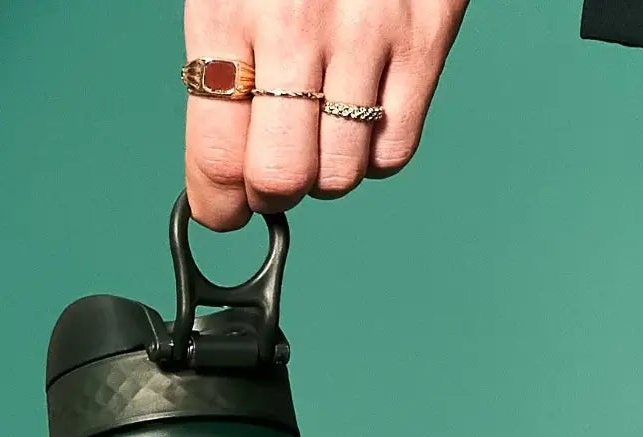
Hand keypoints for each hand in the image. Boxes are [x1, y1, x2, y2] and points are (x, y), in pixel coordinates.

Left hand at [183, 0, 468, 229]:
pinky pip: (398, 151)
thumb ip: (221, 61)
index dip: (218, 202)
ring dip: (328, 172)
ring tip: (322, 128)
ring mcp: (367, 35)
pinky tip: (364, 115)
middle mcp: (297, 26)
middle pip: (281, 177)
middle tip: (276, 170)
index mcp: (230, 6)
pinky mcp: (426, 38)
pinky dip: (378, 154)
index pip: (216, 152)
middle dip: (273, 189)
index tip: (223, 210)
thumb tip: (220, 166)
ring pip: (342, 175)